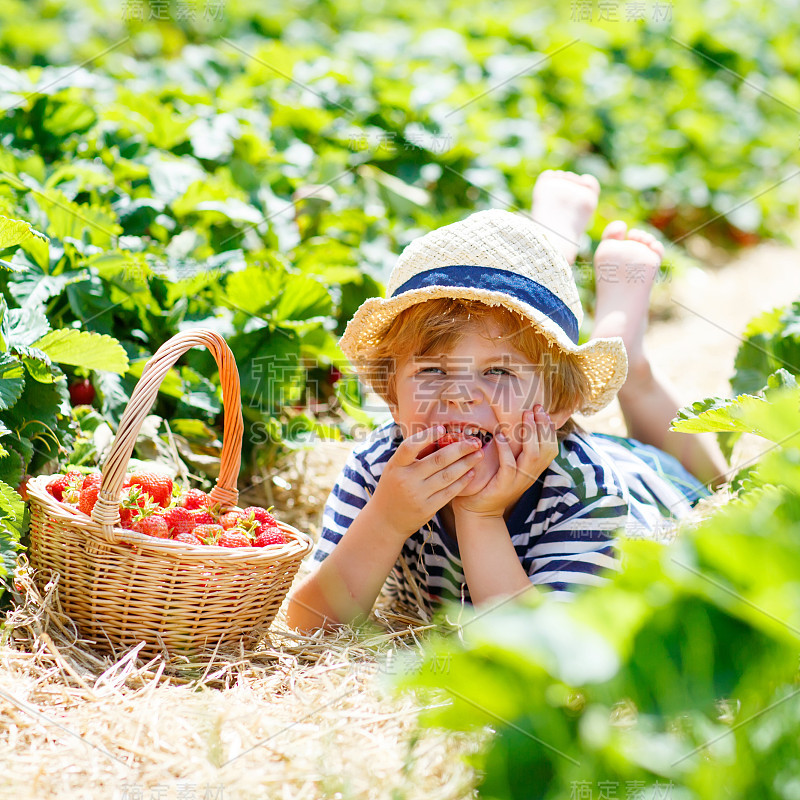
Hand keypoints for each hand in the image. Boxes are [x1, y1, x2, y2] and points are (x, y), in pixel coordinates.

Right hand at [370, 425, 484, 539]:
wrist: (386, 520)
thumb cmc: (394, 487)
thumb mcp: (395, 469)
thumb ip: (413, 456)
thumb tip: (439, 435)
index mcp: (396, 466)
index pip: (410, 447)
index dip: (427, 436)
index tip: (443, 428)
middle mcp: (406, 480)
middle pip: (437, 460)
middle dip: (460, 449)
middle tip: (475, 442)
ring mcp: (417, 495)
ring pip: (447, 476)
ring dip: (466, 464)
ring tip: (478, 455)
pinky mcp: (427, 509)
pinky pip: (449, 492)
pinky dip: (462, 481)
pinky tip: (471, 473)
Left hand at [452, 406, 557, 518]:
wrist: (478, 510)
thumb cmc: (491, 481)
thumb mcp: (509, 463)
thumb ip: (516, 448)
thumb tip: (516, 422)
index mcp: (534, 468)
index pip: (551, 446)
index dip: (549, 428)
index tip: (542, 410)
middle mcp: (530, 474)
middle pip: (546, 448)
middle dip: (542, 426)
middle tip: (534, 409)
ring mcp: (519, 481)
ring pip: (533, 455)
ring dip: (529, 434)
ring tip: (523, 417)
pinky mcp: (504, 486)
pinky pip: (509, 466)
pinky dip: (505, 449)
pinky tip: (499, 436)